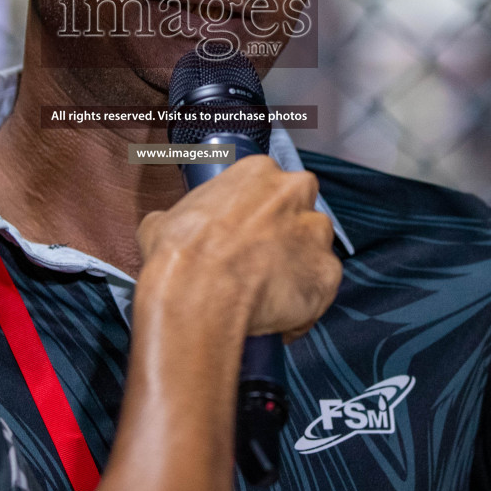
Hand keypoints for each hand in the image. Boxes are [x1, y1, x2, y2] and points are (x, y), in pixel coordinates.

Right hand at [136, 155, 340, 341]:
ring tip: (267, 295)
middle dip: (285, 235)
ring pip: (315, 250)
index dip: (258, 213)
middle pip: (300, 211)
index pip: (268, 187)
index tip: (245, 234)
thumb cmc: (179, 254)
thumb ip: (182, 217)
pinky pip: (320, 290)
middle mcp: (296, 193)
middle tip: (258, 262)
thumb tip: (173, 231)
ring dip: (297, 269)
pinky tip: (276, 318)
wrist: (197, 295)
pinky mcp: (327, 274)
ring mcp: (316, 234)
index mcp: (258, 171)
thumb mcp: (163, 221)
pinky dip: (303, 306)